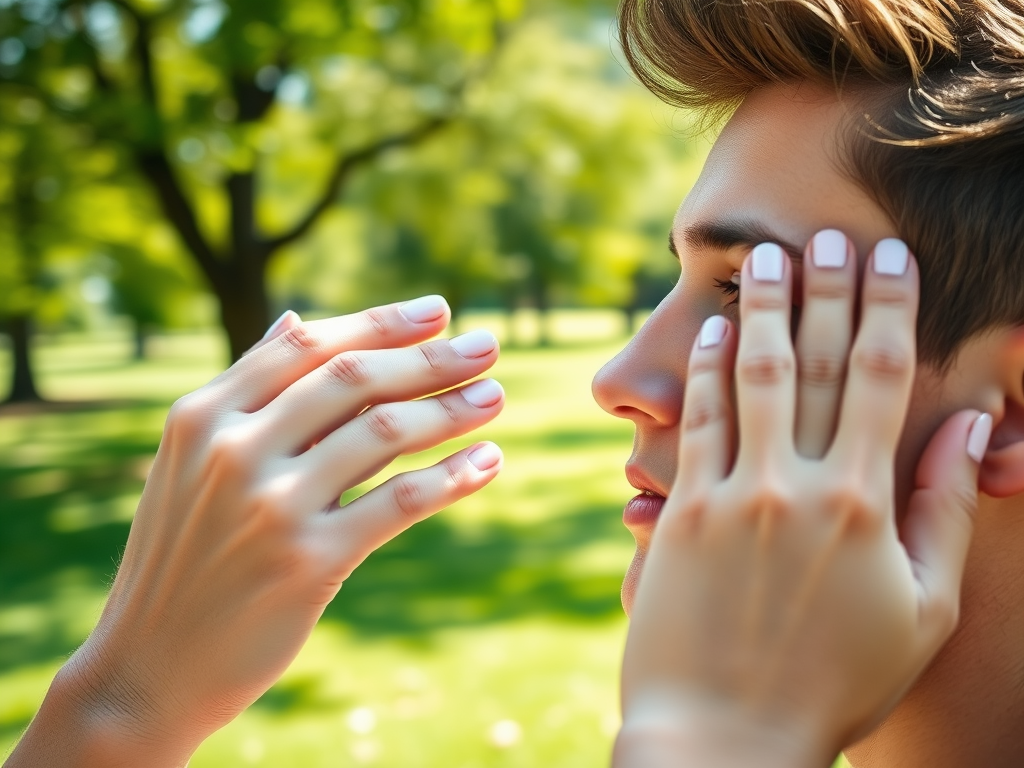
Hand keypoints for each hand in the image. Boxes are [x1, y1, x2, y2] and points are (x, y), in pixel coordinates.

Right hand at [10, 297, 504, 766]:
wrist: (149, 667)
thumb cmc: (186, 554)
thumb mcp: (193, 462)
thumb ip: (249, 390)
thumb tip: (296, 317)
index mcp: (203, 415)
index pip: (308, 346)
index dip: (381, 322)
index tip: (438, 310)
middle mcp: (233, 450)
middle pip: (353, 380)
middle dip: (430, 358)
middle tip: (486, 346)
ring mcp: (270, 506)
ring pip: (383, 433)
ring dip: (450, 410)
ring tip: (494, 396)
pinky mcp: (308, 562)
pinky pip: (400, 501)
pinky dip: (453, 476)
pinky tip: (488, 461)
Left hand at [615, 233, 992, 766]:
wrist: (728, 731)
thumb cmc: (836, 679)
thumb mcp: (920, 609)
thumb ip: (944, 511)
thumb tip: (968, 428)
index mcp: (864, 502)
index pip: (881, 379)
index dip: (888, 310)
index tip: (889, 258)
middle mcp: (797, 484)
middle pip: (812, 362)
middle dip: (822, 290)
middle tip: (825, 235)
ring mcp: (732, 495)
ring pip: (746, 378)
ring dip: (755, 311)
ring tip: (761, 261)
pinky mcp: (682, 512)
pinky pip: (695, 424)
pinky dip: (702, 372)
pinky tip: (707, 333)